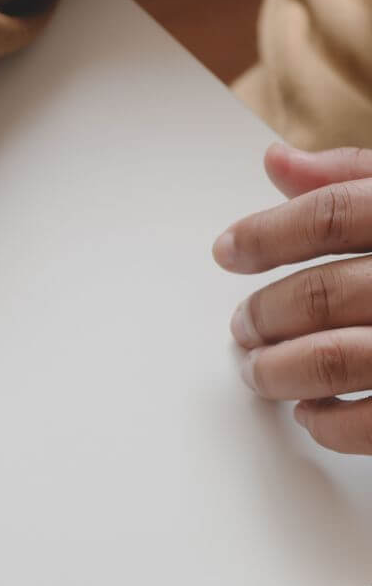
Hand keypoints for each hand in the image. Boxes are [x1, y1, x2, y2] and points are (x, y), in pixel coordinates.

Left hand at [214, 143, 371, 452]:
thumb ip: (361, 178)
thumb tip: (278, 163)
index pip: (334, 213)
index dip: (267, 234)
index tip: (227, 251)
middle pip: (323, 293)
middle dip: (263, 315)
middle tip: (242, 326)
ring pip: (333, 359)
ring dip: (277, 371)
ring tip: (258, 370)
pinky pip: (371, 423)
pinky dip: (325, 422)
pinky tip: (311, 411)